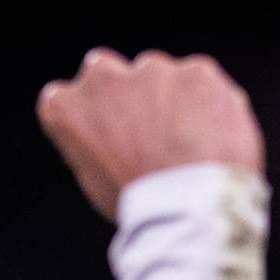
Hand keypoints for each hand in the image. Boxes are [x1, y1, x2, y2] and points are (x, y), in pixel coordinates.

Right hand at [37, 49, 264, 221]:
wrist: (190, 210)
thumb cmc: (141, 209)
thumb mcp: (98, 181)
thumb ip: (97, 144)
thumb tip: (114, 136)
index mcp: (63, 108)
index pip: (67, 97)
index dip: (94, 117)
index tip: (111, 139)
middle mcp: (101, 77)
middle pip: (108, 72)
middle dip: (126, 95)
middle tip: (151, 137)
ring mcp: (150, 70)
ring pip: (161, 77)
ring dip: (172, 100)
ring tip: (190, 149)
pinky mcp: (197, 72)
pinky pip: (205, 86)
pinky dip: (212, 106)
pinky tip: (216, 142)